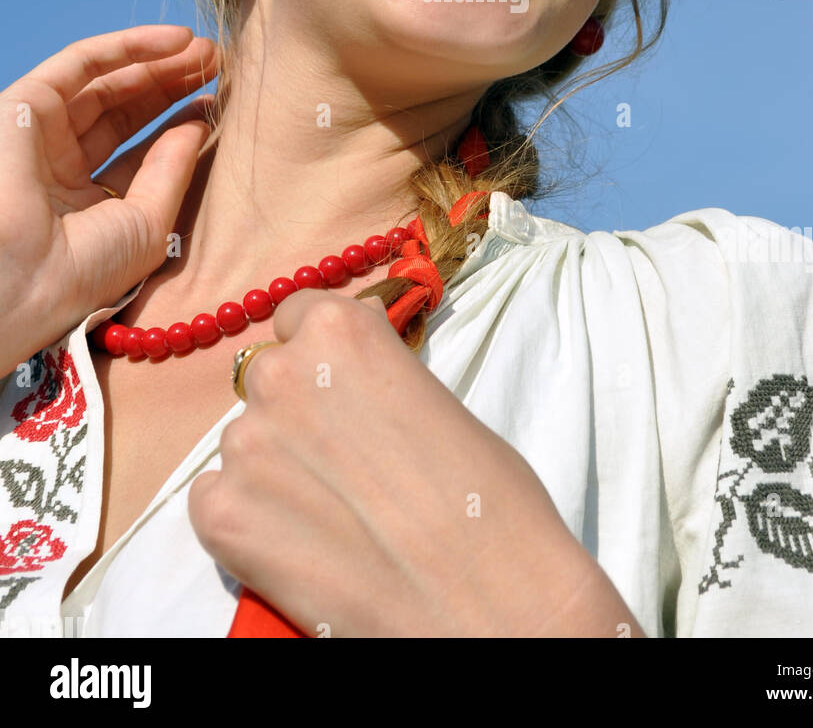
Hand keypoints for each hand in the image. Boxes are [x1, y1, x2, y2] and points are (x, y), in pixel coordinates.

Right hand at [0, 25, 218, 373]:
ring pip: (107, 81)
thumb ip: (172, 170)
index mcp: (82, 203)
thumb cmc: (83, 271)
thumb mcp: (148, 221)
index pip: (138, 150)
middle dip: (172, 85)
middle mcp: (59, 166)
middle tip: (219, 64)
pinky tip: (179, 40)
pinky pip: (82, 61)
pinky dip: (130, 44)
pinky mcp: (24, 105)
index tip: (217, 101)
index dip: (177, 122)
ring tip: (208, 50)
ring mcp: (40, 135)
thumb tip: (196, 125)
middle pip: (124, 111)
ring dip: (159, 61)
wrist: (25, 279)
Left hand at [188, 288, 644, 637]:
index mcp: (341, 330)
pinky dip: (246, 519)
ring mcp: (246, 445)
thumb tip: (355, 385)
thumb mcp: (438, 402)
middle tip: (344, 462)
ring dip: (275, 467)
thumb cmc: (490, 502)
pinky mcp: (222, 515)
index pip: (299, 315)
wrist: (486, 604)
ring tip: (332, 514)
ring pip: (246, 442)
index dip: (319, 353)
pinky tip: (300, 544)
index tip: (337, 385)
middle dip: (298, 411)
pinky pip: (215, 499)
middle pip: (269, 377)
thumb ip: (379, 378)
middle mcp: (283, 373)